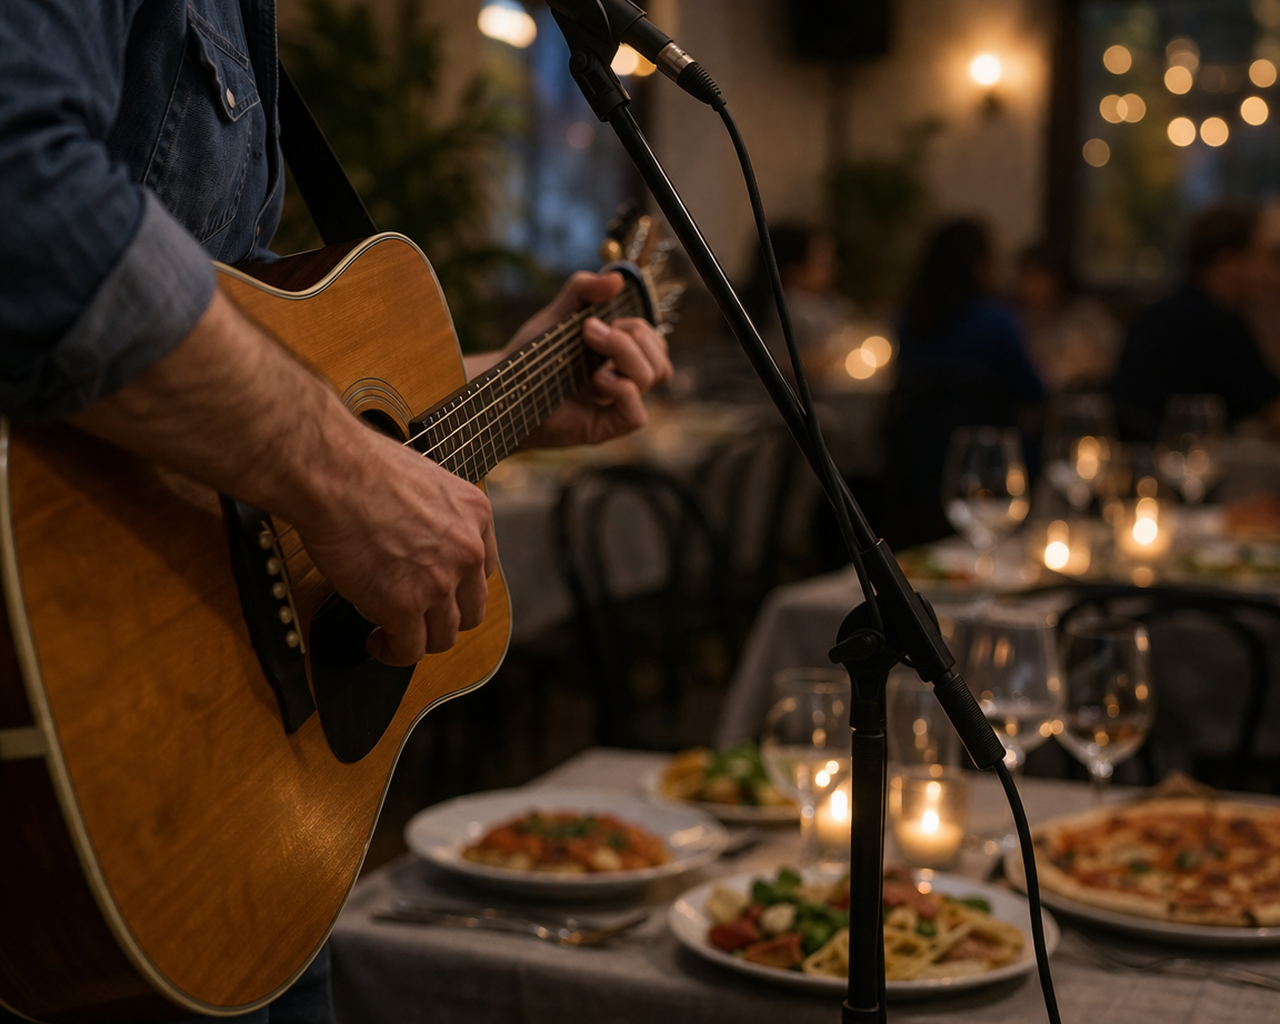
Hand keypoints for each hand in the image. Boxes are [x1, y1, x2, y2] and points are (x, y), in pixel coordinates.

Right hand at [72, 289, 498, 666]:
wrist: (329, 469)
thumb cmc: (359, 465)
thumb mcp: (424, 481)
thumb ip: (436, 516)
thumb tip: (421, 541)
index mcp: (476, 515)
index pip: (483, 569)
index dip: (457, 587)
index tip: (435, 592)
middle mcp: (467, 550)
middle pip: (471, 610)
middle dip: (443, 619)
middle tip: (415, 619)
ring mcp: (439, 581)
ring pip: (444, 636)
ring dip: (418, 640)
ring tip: (391, 634)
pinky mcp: (405, 606)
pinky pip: (410, 650)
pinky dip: (393, 653)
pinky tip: (377, 642)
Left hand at [502, 271, 672, 447]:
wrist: (500, 390)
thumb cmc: (529, 357)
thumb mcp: (556, 315)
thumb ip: (582, 291)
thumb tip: (618, 279)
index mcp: (619, 358)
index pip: (654, 343)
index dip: (638, 328)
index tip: (596, 321)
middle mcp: (622, 382)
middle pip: (660, 360)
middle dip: (633, 338)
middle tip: (591, 332)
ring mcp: (615, 406)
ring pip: (653, 378)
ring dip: (627, 356)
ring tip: (591, 356)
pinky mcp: (605, 427)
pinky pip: (637, 414)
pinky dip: (623, 390)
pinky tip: (596, 380)